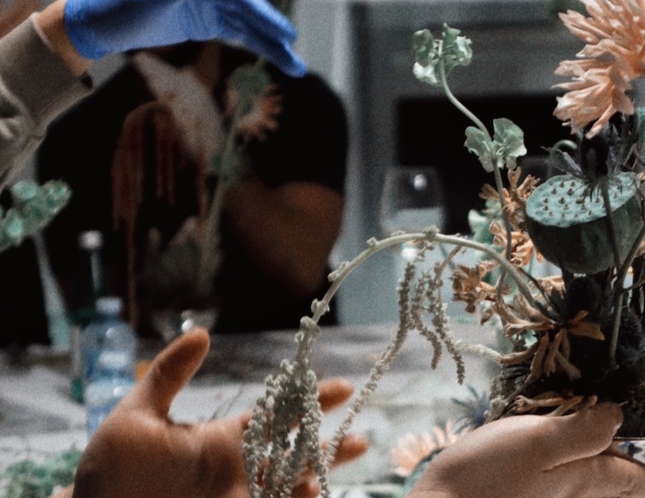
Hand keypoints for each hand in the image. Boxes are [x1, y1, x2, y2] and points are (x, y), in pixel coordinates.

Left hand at [63, 0, 305, 76]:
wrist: (104, 20)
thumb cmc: (123, 5)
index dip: (265, 15)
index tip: (287, 34)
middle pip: (251, 12)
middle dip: (275, 33)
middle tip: (297, 51)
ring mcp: (210, 7)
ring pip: (249, 27)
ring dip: (272, 46)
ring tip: (296, 67)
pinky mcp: (206, 23)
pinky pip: (238, 34)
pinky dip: (257, 46)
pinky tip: (275, 58)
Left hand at [65, 329, 366, 497]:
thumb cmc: (110, 469)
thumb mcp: (137, 415)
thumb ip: (168, 375)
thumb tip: (201, 334)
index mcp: (223, 440)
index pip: (277, 416)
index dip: (310, 401)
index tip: (343, 386)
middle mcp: (237, 469)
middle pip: (294, 454)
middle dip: (328, 448)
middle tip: (363, 439)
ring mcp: (237, 496)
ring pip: (289, 487)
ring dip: (315, 481)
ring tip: (338, 478)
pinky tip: (314, 497)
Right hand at [410, 403, 644, 497]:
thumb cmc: (489, 476)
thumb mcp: (539, 441)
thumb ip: (584, 430)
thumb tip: (620, 417)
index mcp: (589, 482)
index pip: (638, 480)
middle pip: (617, 489)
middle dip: (630, 472)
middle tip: (638, 455)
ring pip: (591, 490)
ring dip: (600, 471)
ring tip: (601, 454)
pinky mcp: (528, 496)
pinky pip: (564, 489)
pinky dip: (570, 475)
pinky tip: (555, 463)